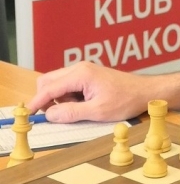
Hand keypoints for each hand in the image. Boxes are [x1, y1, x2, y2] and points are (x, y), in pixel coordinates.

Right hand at [27, 61, 151, 122]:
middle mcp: (80, 68)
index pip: (49, 88)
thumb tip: (50, 114)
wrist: (146, 92)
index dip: (37, 103)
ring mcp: (84, 71)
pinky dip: (68, 97)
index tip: (29, 115)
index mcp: (81, 74)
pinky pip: (68, 85)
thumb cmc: (126, 99)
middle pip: (48, 82)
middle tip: (58, 115)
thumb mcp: (98, 111)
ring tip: (79, 109)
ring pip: (57, 84)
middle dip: (46, 99)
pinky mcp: (88, 76)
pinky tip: (83, 105)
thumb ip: (71, 113)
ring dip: (59, 99)